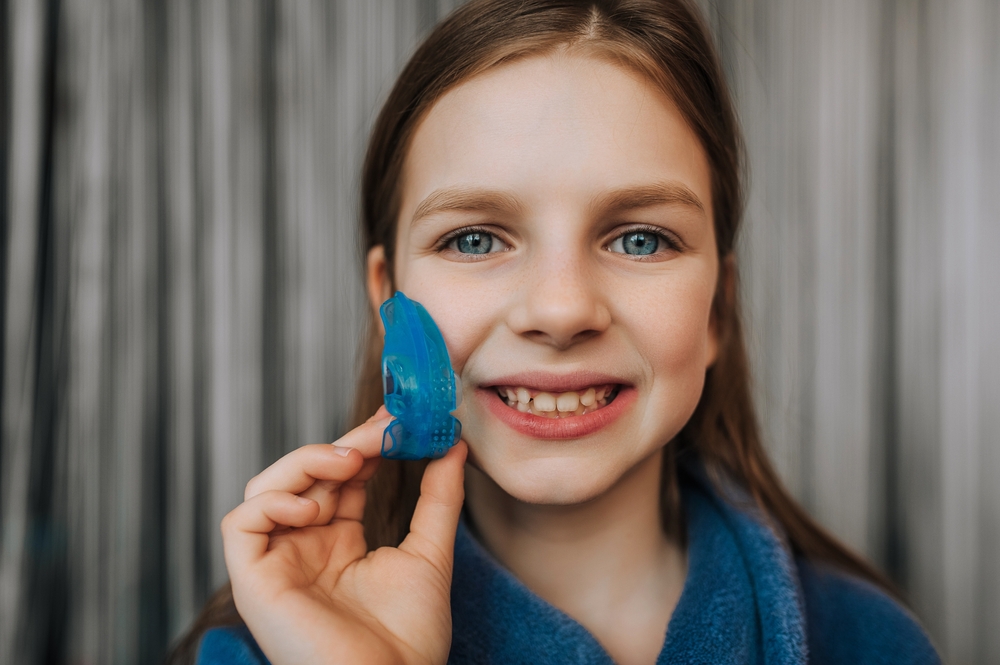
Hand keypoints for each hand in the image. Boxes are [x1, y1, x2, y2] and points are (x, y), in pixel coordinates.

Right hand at [221, 406, 467, 664]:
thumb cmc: (408, 638)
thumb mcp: (430, 552)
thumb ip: (438, 497)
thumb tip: (454, 445)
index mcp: (340, 543)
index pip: (341, 477)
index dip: (364, 444)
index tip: (398, 418)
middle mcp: (305, 548)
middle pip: (306, 475)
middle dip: (344, 444)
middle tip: (383, 429)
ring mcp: (278, 563)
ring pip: (267, 488)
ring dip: (306, 463)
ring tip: (350, 461)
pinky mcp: (254, 581)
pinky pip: (241, 524)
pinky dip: (273, 503)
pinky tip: (313, 509)